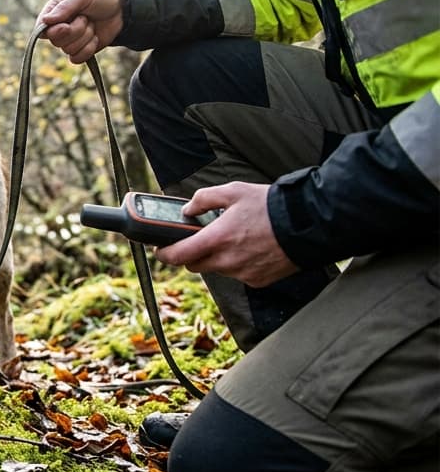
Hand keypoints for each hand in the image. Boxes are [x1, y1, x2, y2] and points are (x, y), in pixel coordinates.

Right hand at [39, 0, 124, 63]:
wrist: (120, 9)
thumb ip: (64, 7)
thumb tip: (45, 21)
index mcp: (53, 12)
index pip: (42, 29)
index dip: (54, 30)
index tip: (65, 25)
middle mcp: (57, 28)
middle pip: (56, 41)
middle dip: (76, 30)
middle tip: (85, 18)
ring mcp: (68, 41)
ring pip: (68, 50)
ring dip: (85, 37)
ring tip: (91, 24)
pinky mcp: (79, 51)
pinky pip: (76, 59)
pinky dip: (88, 49)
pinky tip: (94, 37)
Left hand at [154, 182, 298, 287]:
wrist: (310, 225)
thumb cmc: (272, 206)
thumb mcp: (234, 191)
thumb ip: (204, 199)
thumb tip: (187, 210)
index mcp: (217, 239)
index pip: (178, 256)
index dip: (164, 254)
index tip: (161, 250)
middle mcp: (228, 261)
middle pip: (195, 265)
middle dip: (192, 254)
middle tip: (199, 239)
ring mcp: (243, 273)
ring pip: (217, 270)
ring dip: (217, 258)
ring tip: (234, 238)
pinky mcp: (258, 281)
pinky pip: (238, 274)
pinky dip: (238, 264)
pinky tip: (251, 248)